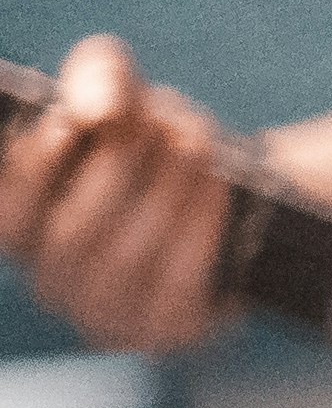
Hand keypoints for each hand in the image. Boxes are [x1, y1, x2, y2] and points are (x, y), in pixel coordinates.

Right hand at [0, 39, 238, 353]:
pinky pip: (176, 283)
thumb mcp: (122, 92)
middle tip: (167, 125)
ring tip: (199, 146)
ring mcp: (102, 312)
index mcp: (21, 229)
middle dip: (124, 168)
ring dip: (169, 192)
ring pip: (127, 258)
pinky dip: (199, 226)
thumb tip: (99, 111)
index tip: (69, 122)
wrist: (233, 193)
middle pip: (76, 232)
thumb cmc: (153, 140)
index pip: (4, 216)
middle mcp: (50, 279)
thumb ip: (98, 78)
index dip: (29, 171)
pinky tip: (215, 187)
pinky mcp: (159, 329)